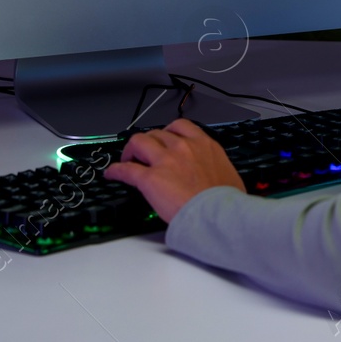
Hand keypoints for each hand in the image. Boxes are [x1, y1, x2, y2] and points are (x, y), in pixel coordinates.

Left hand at [103, 118, 244, 223]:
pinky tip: (112, 174)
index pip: (180, 126)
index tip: (164, 139)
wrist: (217, 215)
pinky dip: (116, 170)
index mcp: (204, 145)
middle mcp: (182, 148)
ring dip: (131, 149)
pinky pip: (126, 170)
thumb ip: (217, 169)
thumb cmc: (226, 201)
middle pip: (156, 133)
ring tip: (127, 158)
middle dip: (149, 141)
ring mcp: (165, 161)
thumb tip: (219, 179)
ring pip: (139, 142)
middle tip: (144, 151)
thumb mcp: (228, 174)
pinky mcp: (149, 179)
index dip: (168, 132)